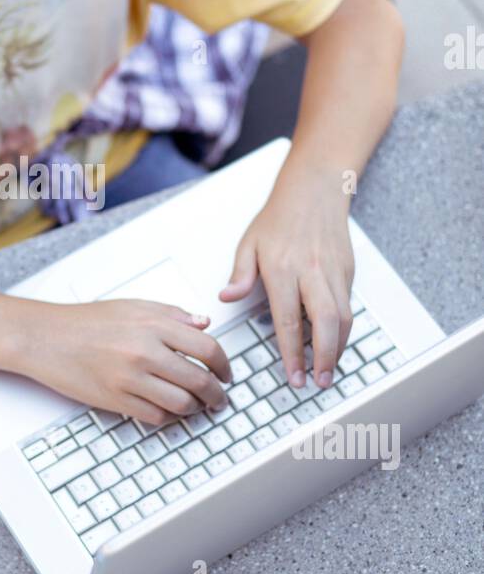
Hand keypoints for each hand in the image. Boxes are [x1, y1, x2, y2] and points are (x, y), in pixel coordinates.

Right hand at [24, 299, 230, 425]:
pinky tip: (168, 409)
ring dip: (194, 408)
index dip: (224, 365)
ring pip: (181, 403)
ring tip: (195, 405)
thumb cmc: (86, 321)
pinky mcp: (116, 400)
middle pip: (199, 380)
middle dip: (216, 395)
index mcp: (153, 324)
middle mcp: (145, 351)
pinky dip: (168, 416)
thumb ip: (172, 314)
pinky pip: (155, 416)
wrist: (46, 337)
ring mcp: (130, 378)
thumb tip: (204, 323)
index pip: (207, 348)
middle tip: (219, 398)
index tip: (226, 374)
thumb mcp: (133, 306)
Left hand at [219, 163, 354, 387]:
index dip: (291, 352)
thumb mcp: (249, 243)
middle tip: (318, 382)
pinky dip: (344, 331)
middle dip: (324, 357)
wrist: (314, 191)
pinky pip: (348, 307)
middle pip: (325, 322)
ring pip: (343, 317)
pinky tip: (335, 345)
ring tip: (328, 372)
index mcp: (282, 267)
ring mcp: (333, 272)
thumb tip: (226, 298)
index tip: (292, 376)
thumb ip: (239, 274)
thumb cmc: (278, 219)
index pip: (287, 319)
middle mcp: (311, 271)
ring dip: (338, 348)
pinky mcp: (347, 272)